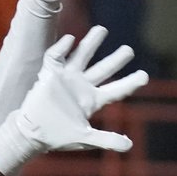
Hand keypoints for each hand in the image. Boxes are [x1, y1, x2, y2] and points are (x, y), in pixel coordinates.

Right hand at [0, 25, 148, 175]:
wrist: (32, 135)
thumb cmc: (57, 137)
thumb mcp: (85, 139)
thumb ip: (107, 140)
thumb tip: (130, 145)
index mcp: (92, 101)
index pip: (116, 90)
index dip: (130, 83)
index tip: (144, 76)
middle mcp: (81, 87)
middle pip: (103, 70)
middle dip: (116, 59)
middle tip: (129, 50)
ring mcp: (66, 80)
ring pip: (81, 57)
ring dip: (91, 44)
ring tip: (102, 29)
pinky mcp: (48, 75)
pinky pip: (54, 57)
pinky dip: (61, 47)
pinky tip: (70, 39)